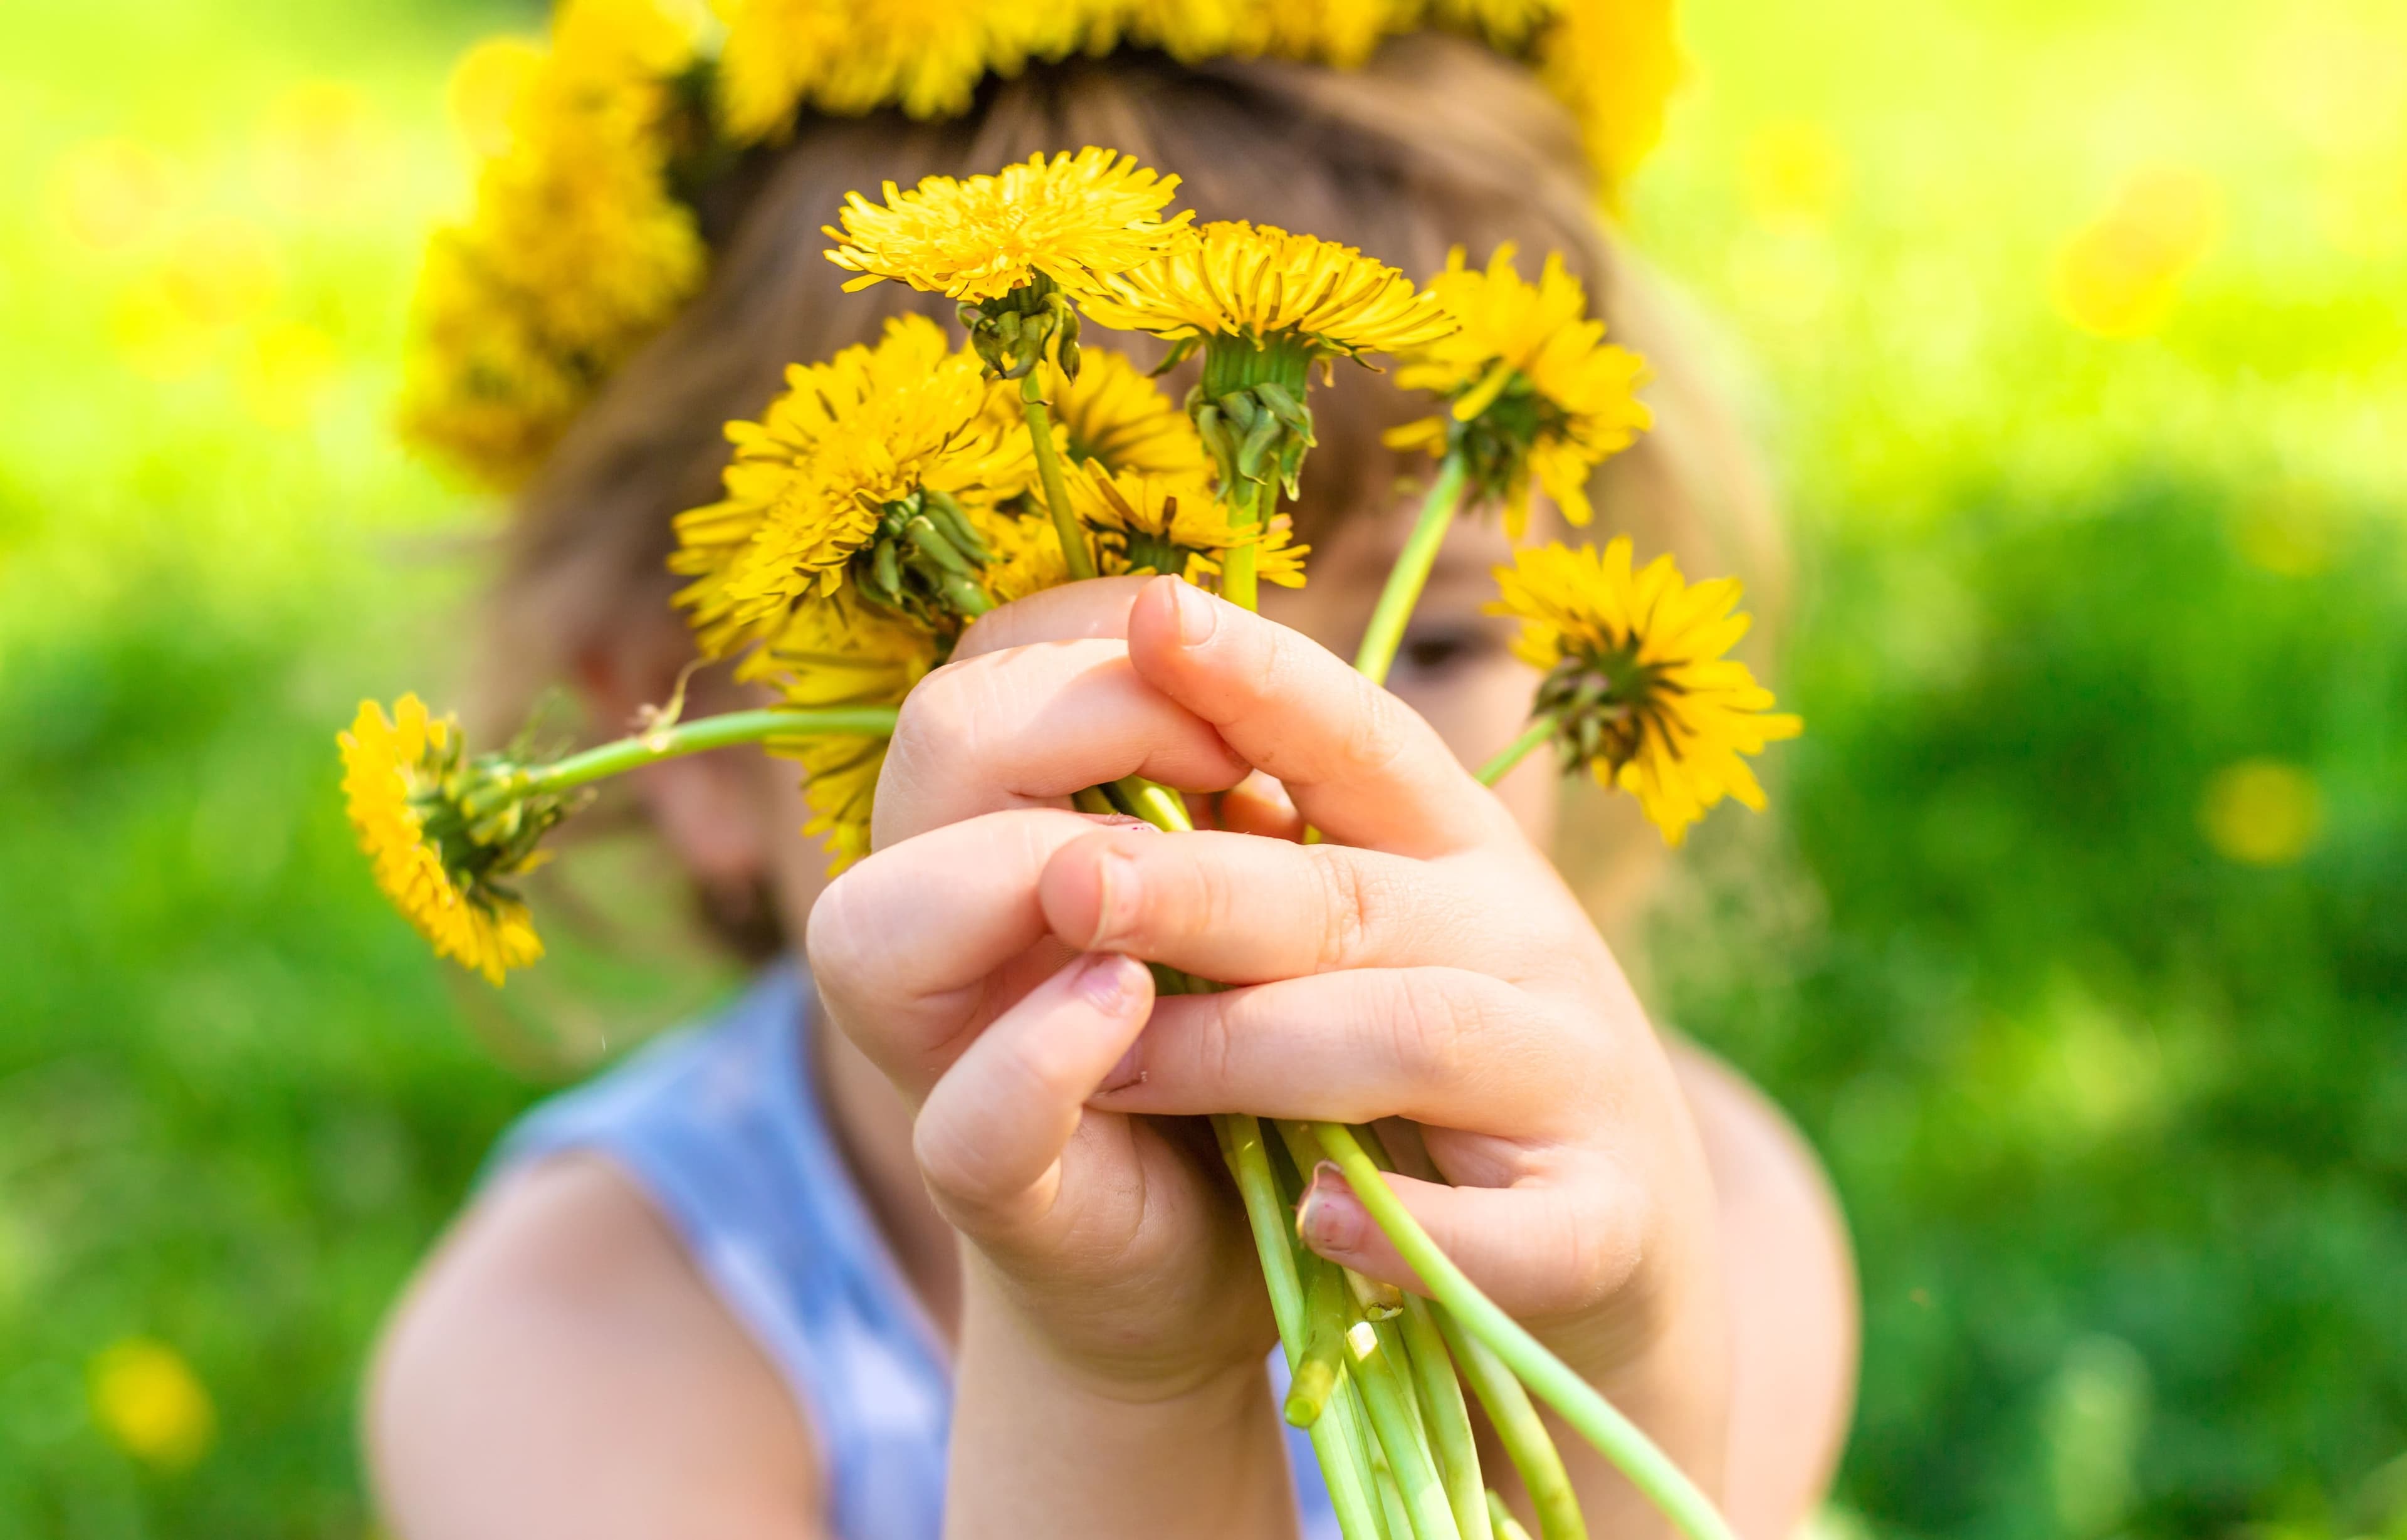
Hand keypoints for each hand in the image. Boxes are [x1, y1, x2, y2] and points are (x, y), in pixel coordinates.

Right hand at [806, 577, 1275, 1397]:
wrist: (1279, 1216)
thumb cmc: (1264, 998)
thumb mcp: (1261, 854)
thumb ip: (1221, 760)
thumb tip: (1208, 642)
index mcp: (995, 813)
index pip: (995, 658)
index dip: (1112, 648)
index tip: (1235, 704)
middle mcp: (936, 914)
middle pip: (934, 745)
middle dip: (1091, 726)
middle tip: (1231, 777)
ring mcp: (944, 1055)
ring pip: (876, 927)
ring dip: (1040, 875)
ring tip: (1172, 898)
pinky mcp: (1000, 1187)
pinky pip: (968, 1117)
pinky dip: (1044, 1051)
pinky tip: (1132, 1004)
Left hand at [1048, 580, 1724, 1395]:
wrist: (1617, 1250)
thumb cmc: (1440, 1073)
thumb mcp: (1373, 939)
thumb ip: (1268, 863)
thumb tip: (1090, 779)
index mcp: (1455, 846)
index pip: (1355, 735)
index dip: (1258, 675)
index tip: (1148, 613)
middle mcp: (1524, 936)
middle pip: (1350, 892)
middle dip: (1201, 884)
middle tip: (1067, 881)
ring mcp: (1574, 1078)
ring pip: (1416, 1033)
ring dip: (1256, 1049)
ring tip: (1117, 1069)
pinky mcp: (1606, 1224)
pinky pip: (1517, 1228)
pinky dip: (1414, 1228)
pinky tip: (1319, 1225)